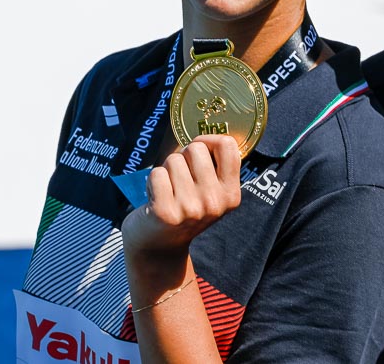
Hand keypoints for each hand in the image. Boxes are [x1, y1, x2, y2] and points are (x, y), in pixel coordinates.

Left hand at [121, 134, 241, 259]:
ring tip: (168, 190)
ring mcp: (191, 209)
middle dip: (183, 157)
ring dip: (166, 170)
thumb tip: (207, 135)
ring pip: (173, 160)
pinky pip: (156, 174)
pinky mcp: (166, 212)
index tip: (199, 152)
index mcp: (231, 195)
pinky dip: (152, 181)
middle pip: (196, 149)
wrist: (159, 249)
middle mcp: (215, 203)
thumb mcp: (211, 194)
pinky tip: (156, 198)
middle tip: (179, 180)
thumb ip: (215, 168)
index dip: (209, 141)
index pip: (228, 146)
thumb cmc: (184, 210)